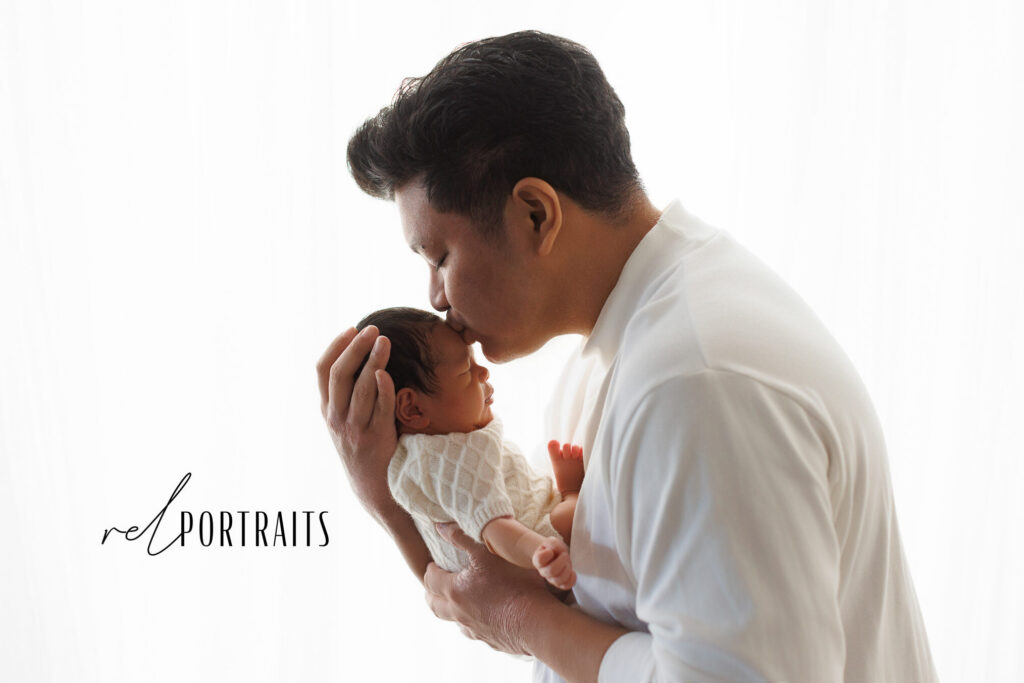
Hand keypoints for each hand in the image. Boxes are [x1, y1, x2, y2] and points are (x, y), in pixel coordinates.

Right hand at [316, 325, 396, 511]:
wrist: (372, 486)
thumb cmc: (361, 444)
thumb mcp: (343, 419)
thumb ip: (346, 393)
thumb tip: (358, 355)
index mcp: (327, 409)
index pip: (322, 371)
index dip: (335, 346)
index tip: (352, 328)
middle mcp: (336, 417)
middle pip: (339, 374)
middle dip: (355, 347)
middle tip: (372, 329)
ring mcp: (354, 428)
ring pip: (360, 388)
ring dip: (373, 361)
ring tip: (385, 341)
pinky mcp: (375, 438)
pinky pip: (378, 408)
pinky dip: (382, 389)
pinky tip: (387, 373)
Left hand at [425, 522, 558, 654]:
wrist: (535, 622)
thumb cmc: (513, 584)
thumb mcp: (485, 554)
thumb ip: (461, 539)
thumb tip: (440, 527)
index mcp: (455, 590)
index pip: (431, 580)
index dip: (429, 570)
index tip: (432, 564)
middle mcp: (459, 613)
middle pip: (434, 604)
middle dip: (430, 592)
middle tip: (433, 584)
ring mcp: (473, 629)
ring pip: (452, 620)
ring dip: (447, 609)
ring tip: (454, 601)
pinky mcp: (488, 640)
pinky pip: (471, 632)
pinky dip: (468, 622)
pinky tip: (478, 618)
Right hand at [533, 537, 575, 589]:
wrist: (556, 555)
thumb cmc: (553, 549)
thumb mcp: (552, 541)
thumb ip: (553, 544)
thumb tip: (556, 550)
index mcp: (538, 560)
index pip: (540, 559)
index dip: (548, 554)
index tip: (551, 551)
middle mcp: (543, 572)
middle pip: (550, 571)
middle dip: (561, 561)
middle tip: (564, 555)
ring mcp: (551, 579)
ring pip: (558, 580)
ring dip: (567, 569)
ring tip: (567, 563)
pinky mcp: (560, 584)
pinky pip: (566, 585)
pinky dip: (572, 579)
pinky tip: (572, 572)